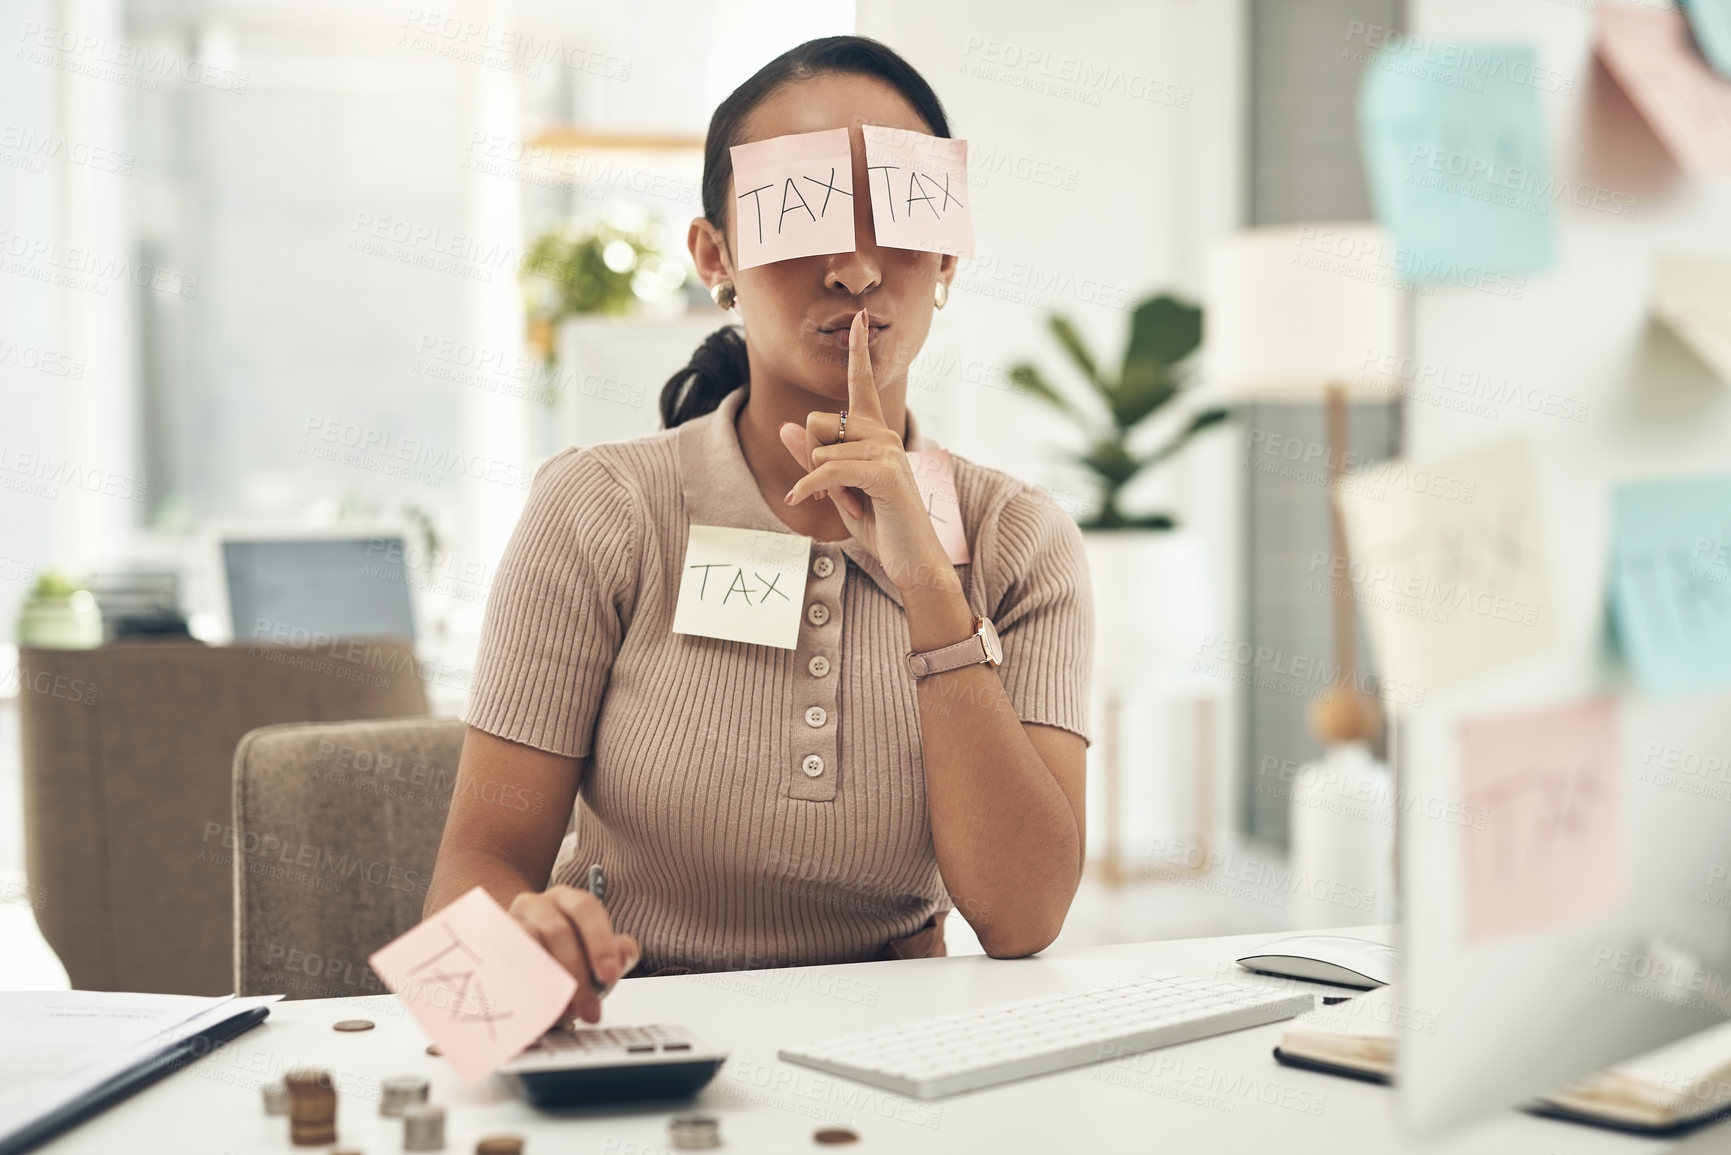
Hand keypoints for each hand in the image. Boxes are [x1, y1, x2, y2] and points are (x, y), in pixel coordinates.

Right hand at [508, 885, 639, 1024]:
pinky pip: (505, 964)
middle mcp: (537, 904)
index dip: (600, 942)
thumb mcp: (593, 956)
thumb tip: (625, 954)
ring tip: (564, 1010)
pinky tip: (536, 1004)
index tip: (610, 976)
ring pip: (529, 947)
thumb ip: (616, 955)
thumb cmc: (562, 958)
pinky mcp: (489, 945)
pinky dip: (524, 986)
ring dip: (550, 983)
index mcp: (569, 901)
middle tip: (590, 1009)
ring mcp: (510, 923)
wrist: (515, 961)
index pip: (586, 909)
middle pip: (558, 931)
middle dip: (578, 973)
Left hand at [778, 309, 951, 591]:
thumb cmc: (878, 525)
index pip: (861, 384)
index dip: (859, 350)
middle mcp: (883, 433)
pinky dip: (809, 486)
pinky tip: (800, 501)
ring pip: (820, 448)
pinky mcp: (884, 472)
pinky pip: (827, 468)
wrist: (913, 561)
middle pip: (817, 422)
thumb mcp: (836, 490)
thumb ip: (812, 459)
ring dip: (817, 481)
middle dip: (810, 458)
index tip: (860, 316)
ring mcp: (886, 450)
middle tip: (832, 491)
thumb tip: (785, 426)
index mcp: (874, 433)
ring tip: (846, 503)